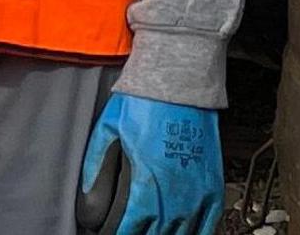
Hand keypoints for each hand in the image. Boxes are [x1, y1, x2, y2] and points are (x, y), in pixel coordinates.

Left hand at [80, 92, 222, 234]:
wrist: (180, 80)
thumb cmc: (142, 103)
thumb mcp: (107, 133)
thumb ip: (95, 172)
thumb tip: (86, 206)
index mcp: (144, 187)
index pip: (124, 231)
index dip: (112, 234)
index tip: (105, 232)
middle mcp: (173, 198)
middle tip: (125, 229)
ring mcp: (197, 195)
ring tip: (150, 230)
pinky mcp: (212, 186)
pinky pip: (208, 225)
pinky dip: (195, 234)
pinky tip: (182, 233)